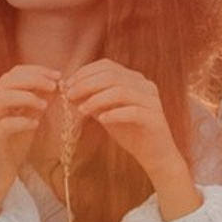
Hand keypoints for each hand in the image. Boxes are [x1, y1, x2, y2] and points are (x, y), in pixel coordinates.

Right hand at [0, 63, 61, 210]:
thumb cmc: (11, 147)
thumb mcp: (27, 120)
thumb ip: (37, 103)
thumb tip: (56, 85)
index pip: (13, 74)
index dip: (36, 71)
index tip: (57, 75)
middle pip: (8, 81)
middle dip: (34, 80)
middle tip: (54, 86)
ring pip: (2, 98)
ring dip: (27, 97)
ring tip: (45, 105)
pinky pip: (4, 124)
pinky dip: (22, 121)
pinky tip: (35, 124)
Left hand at [65, 58, 195, 215]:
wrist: (155, 155)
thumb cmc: (130, 132)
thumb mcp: (106, 113)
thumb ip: (91, 101)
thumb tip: (69, 91)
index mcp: (134, 79)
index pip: (107, 66)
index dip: (85, 72)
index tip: (67, 85)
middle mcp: (145, 85)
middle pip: (111, 76)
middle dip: (86, 84)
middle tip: (69, 96)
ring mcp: (152, 101)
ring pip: (120, 91)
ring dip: (96, 99)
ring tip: (81, 110)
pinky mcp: (154, 118)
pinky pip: (132, 111)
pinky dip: (114, 114)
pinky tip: (101, 120)